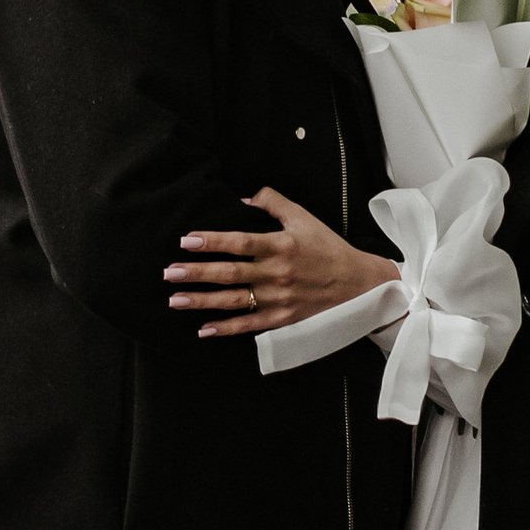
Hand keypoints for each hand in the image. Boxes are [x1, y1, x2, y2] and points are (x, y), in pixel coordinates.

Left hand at [164, 188, 399, 340]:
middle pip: (231, 274)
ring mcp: (279, 299)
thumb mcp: (304, 217)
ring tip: (175, 300)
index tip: (186, 241)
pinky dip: (226, 329)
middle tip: (169, 273)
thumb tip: (243, 199)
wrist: (359, 285)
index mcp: (282, 246)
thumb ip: (274, 203)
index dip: (212, 241)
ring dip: (202, 301)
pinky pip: (250, 325)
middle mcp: (278, 273)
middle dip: (197, 273)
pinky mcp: (283, 318)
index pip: (240, 243)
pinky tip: (203, 330)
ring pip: (234, 301)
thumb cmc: (329, 248)